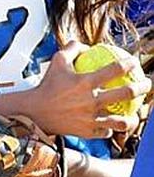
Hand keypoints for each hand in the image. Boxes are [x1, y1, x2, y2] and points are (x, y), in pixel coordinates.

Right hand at [27, 41, 151, 138]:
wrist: (35, 111)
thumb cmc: (47, 85)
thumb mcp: (56, 62)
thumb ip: (72, 49)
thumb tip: (87, 44)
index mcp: (85, 82)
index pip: (114, 70)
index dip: (128, 64)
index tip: (134, 62)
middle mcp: (91, 100)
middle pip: (125, 94)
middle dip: (141, 87)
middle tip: (146, 84)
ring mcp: (90, 118)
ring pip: (121, 121)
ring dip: (132, 118)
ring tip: (136, 115)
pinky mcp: (87, 132)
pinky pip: (105, 132)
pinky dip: (109, 129)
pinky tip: (112, 126)